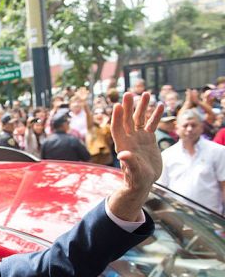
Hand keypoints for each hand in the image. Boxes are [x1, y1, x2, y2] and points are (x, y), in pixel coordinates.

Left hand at [108, 92, 162, 220]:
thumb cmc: (136, 180)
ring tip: (146, 94)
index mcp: (123, 145)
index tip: (117, 105)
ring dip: (142, 107)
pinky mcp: (148, 139)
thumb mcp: (134, 172)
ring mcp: (139, 137)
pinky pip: (151, 124)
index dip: (116, 117)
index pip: (117, 128)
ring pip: (140, 119)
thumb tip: (123, 155)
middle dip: (128, 107)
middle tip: (129, 93)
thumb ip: (129, 163)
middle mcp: (129, 138)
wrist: (143, 182)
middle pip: (127, 119)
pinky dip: (155, 115)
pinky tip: (160, 105)